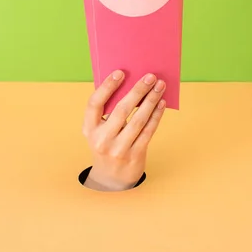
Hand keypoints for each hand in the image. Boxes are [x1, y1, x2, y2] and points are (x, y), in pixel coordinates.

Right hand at [82, 71, 165, 191]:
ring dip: (151, 100)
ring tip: (160, 86)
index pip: (94, 104)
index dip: (107, 87)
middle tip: (150, 77)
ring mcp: (118, 149)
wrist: (111, 179)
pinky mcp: (134, 156)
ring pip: (138, 120)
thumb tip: (131, 82)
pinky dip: (156, 115)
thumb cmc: (108, 143)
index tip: (120, 72)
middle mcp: (101, 139)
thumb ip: (109, 110)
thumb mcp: (100, 130)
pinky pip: (148, 131)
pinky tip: (162, 103)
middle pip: (121, 110)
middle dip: (138, 91)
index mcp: (89, 129)